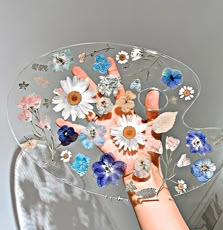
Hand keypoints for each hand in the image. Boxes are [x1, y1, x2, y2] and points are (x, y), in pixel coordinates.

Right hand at [56, 58, 165, 200]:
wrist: (142, 166)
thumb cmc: (149, 147)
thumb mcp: (154, 126)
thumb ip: (152, 110)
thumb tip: (153, 92)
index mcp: (125, 110)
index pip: (117, 89)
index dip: (112, 75)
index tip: (108, 62)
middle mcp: (112, 115)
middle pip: (97, 95)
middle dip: (87, 82)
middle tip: (76, 70)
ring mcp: (104, 126)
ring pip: (88, 109)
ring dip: (77, 100)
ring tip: (65, 90)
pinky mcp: (99, 138)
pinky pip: (83, 131)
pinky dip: (72, 126)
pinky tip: (61, 120)